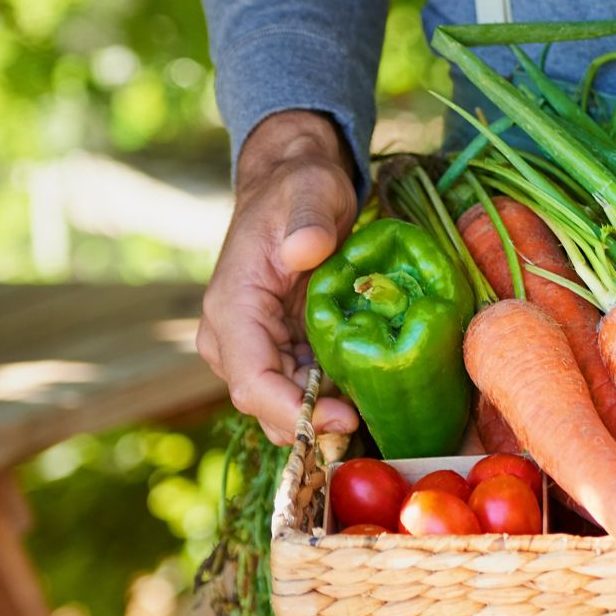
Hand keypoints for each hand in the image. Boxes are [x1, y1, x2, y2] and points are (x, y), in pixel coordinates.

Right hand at [197, 111, 360, 442]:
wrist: (296, 186)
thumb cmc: (299, 188)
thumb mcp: (309, 191)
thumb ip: (307, 220)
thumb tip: (306, 249)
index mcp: (233, 308)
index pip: (251, 380)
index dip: (293, 410)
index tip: (343, 418)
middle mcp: (236, 339)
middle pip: (268, 407)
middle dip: (317, 429)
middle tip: (375, 429)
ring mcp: (261, 349)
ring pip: (288, 408)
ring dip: (330, 423)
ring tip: (383, 423)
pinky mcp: (287, 351)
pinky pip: (308, 393)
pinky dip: (338, 405)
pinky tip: (377, 406)